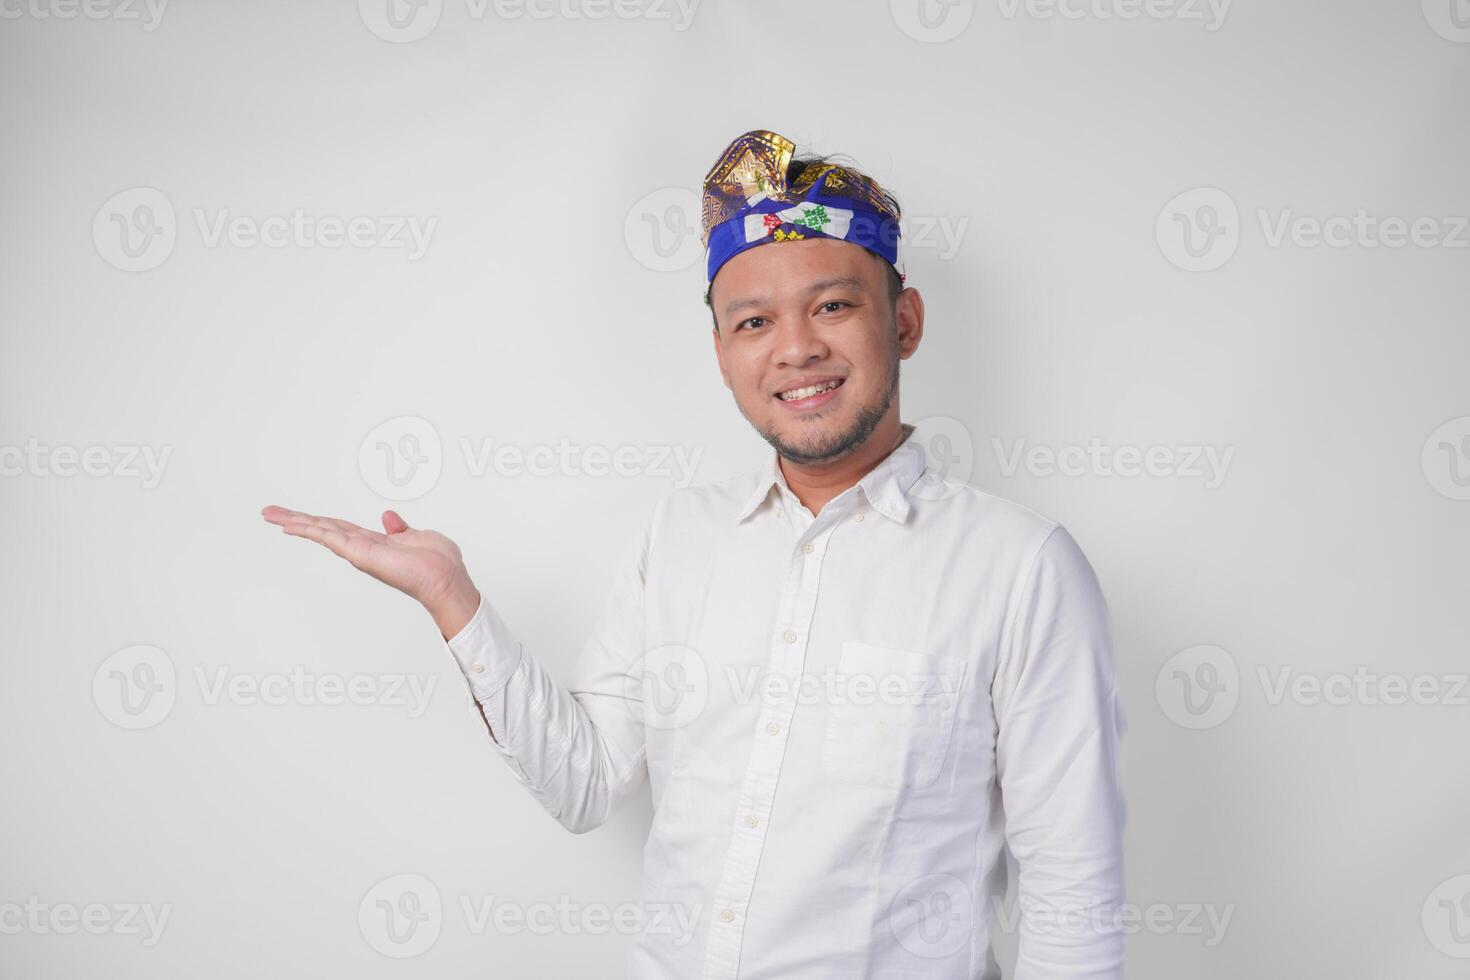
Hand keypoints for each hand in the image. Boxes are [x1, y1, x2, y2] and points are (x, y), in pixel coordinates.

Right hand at [260, 505, 481, 638]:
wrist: (445, 578)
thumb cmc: (438, 563)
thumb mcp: (418, 537)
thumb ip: (400, 529)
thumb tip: (388, 517)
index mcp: (374, 542)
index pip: (339, 528)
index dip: (317, 520)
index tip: (296, 516)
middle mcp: (362, 548)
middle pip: (323, 528)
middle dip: (296, 520)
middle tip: (269, 513)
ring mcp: (359, 552)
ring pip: (321, 531)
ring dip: (295, 522)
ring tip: (270, 515)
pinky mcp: (361, 554)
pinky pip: (331, 538)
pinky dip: (311, 530)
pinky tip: (292, 524)